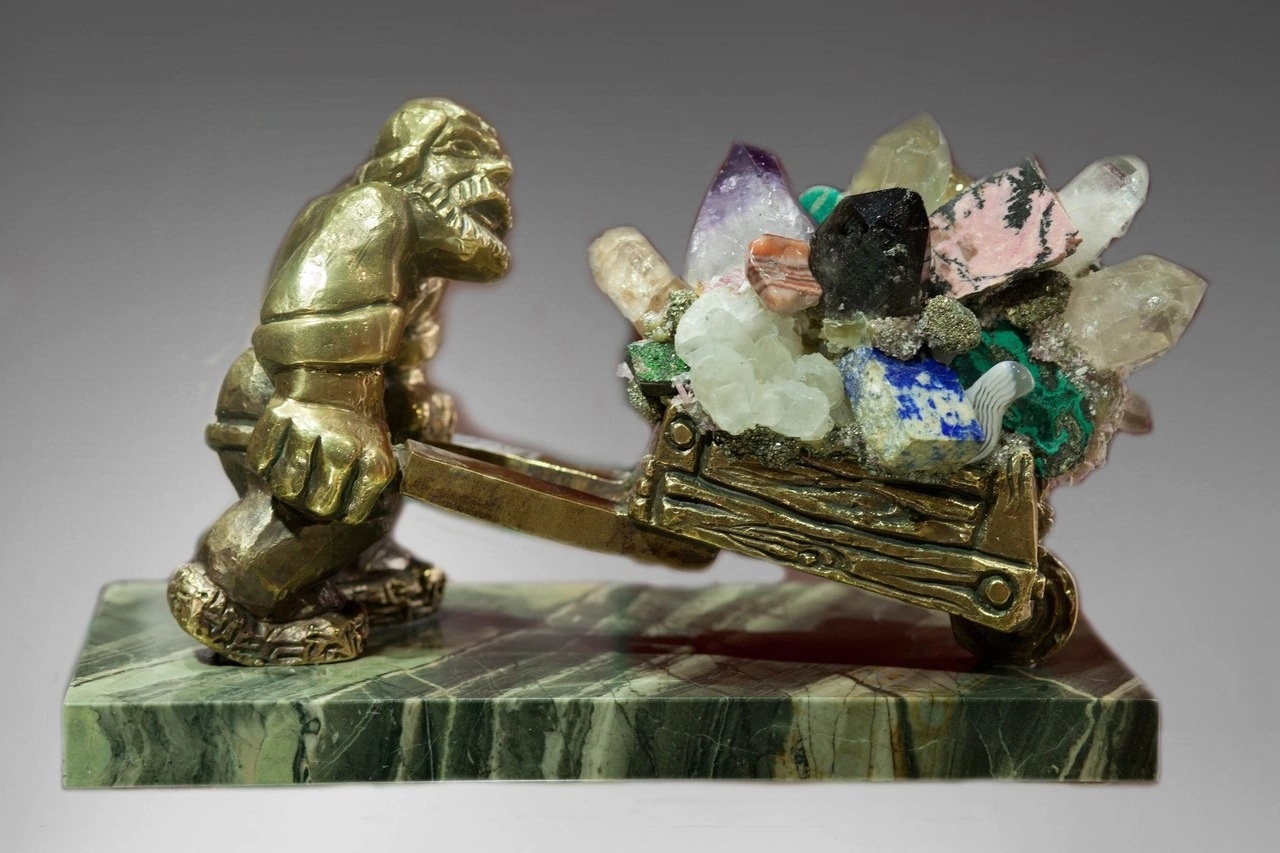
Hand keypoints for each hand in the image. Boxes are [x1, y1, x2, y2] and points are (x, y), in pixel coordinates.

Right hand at [247, 395, 395, 522]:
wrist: (336, 368)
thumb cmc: (357, 420)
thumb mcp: (379, 450)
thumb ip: (366, 485)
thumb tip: (347, 518)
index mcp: (375, 461)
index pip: (352, 515)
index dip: (340, 514)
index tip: (337, 504)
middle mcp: (345, 449)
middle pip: (319, 507)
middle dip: (312, 508)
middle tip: (310, 494)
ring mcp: (311, 434)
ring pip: (286, 488)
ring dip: (286, 488)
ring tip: (293, 477)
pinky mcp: (280, 418)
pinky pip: (261, 461)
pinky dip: (264, 465)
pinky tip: (277, 456)